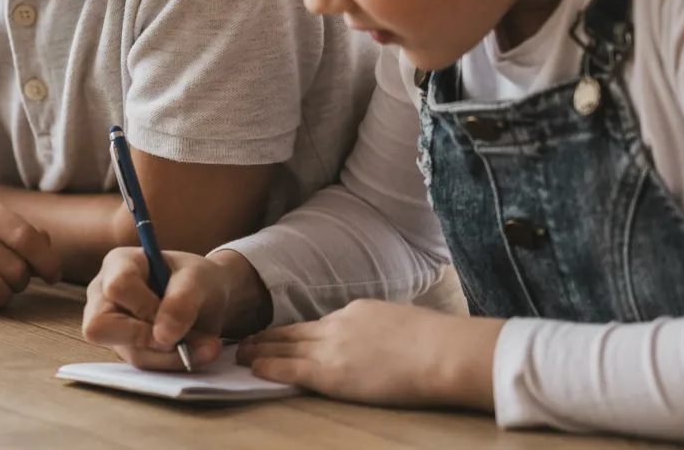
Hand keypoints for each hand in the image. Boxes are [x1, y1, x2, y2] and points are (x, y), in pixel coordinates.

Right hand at [83, 247, 265, 370]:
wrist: (207, 298)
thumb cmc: (195, 278)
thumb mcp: (198, 278)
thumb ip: (182, 300)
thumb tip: (163, 337)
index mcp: (118, 264)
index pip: (117, 288)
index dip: (145, 306)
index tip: (175, 312)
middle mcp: (104, 296)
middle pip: (99, 327)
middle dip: (145, 338)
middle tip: (179, 336)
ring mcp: (112, 326)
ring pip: (130, 353)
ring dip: (173, 355)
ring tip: (206, 345)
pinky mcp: (127, 349)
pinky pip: (145, 366)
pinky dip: (175, 362)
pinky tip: (198, 351)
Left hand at [236, 300, 500, 408]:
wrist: (441, 352)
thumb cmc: (437, 342)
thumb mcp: (401, 322)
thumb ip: (381, 329)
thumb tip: (381, 340)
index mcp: (357, 312)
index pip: (318, 324)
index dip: (295, 330)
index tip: (279, 334)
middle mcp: (338, 325)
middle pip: (294, 331)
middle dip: (268, 336)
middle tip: (245, 340)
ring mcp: (332, 347)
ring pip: (286, 347)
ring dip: (261, 350)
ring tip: (241, 354)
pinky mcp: (331, 372)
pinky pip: (291, 368)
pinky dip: (269, 366)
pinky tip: (254, 368)